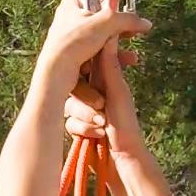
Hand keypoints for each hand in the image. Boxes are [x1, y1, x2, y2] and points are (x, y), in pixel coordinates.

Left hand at [32, 0, 148, 107]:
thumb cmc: (71, 44)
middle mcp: (68, 22)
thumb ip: (126, 20)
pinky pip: (94, 56)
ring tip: (129, 56)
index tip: (119, 5)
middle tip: (129, 33)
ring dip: (115, 48)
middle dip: (116, 30)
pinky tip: (117, 65)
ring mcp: (70, 41)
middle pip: (98, 20)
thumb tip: (144, 23)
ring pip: (98, 40)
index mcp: (70, 5)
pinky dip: (106, 60)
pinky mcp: (72, 58)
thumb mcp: (105, 23)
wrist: (56, 73)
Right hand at [62, 32, 147, 160]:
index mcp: (105, 81)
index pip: (88, 65)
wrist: (122, 161)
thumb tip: (110, 34)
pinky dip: (82, 130)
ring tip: (102, 126)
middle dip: (86, 103)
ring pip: (70, 106)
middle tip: (102, 111)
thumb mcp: (118, 93)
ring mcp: (84, 111)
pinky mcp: (77, 127)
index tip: (81, 70)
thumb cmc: (126, 126)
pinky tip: (95, 137)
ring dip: (85, 119)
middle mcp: (93, 93)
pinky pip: (69, 123)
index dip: (82, 66)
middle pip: (75, 88)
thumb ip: (110, 66)